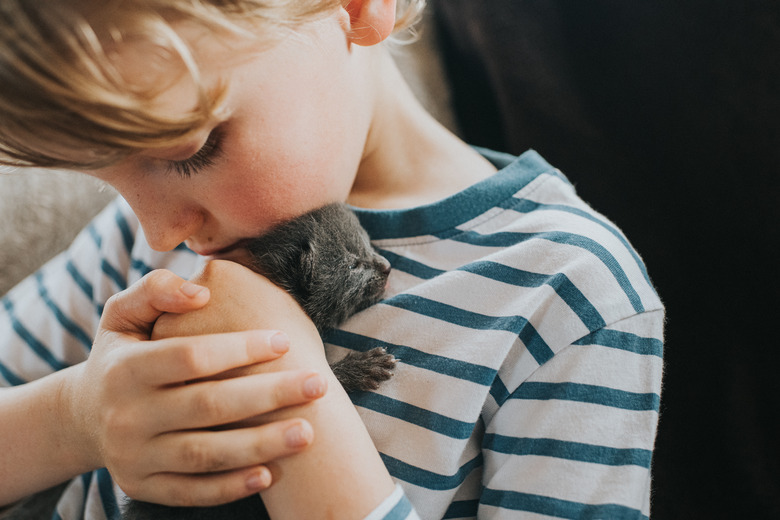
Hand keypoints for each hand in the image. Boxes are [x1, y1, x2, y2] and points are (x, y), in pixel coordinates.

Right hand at [60, 269, 325, 505]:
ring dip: (261, 445)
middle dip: (268, 395)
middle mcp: (127, 415)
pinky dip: (231, 486)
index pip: (190, 357)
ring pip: (205, 455)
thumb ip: (157, 290)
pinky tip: (270, 474)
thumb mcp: (123, 314)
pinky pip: (192, 492)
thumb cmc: (122, 354)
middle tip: (317, 384)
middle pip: (208, 406)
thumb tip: (202, 290)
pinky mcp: (144, 486)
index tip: (284, 341)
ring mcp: (135, 456)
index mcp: (126, 368)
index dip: (240, 348)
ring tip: (307, 432)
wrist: (85, 416)